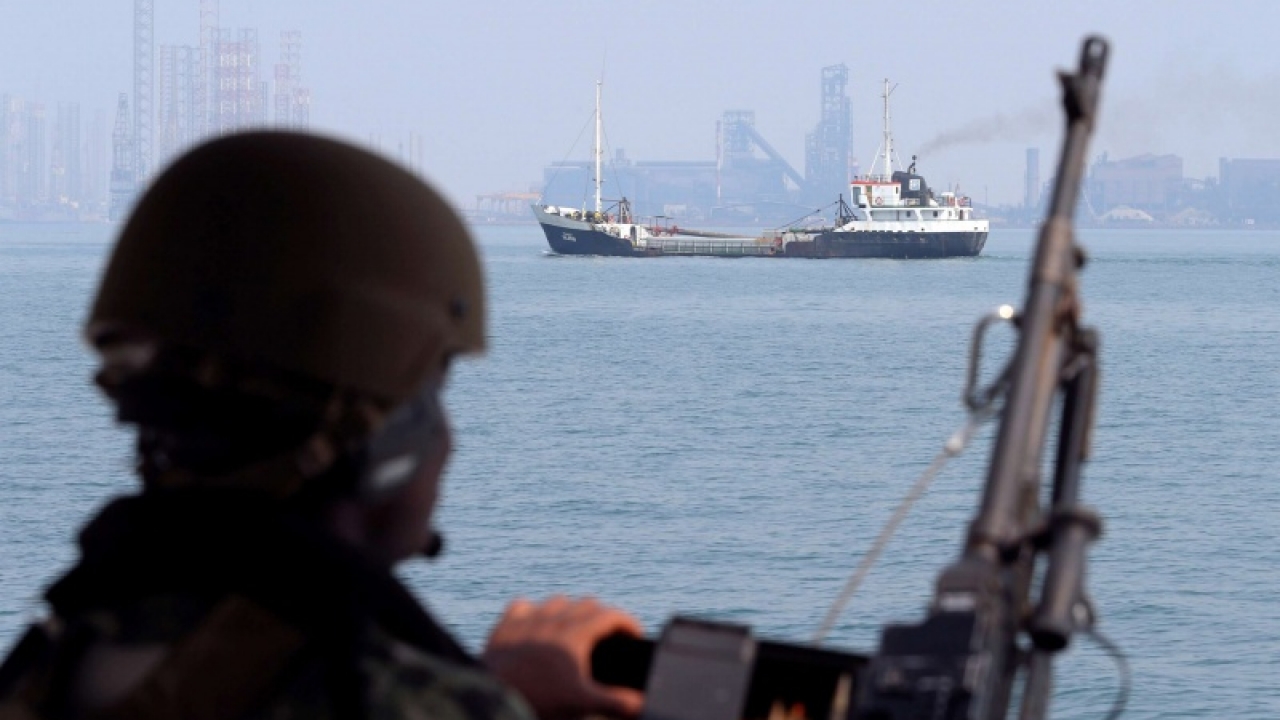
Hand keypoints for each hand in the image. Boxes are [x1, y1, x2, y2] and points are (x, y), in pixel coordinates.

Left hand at [483, 596, 644, 719]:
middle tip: (610, 637)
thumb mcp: (581, 704)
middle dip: (603, 616)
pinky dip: (535, 611)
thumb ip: (615, 702)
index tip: (635, 635)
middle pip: (587, 604)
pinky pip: (523, 605)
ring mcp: (528, 619)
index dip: (628, 622)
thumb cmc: (538, 698)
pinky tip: (536, 623)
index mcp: (576, 634)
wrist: (493, 695)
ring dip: (571, 610)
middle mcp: (554, 619)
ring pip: (557, 601)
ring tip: (576, 628)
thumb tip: (643, 705)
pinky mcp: (505, 626)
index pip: (611, 615)